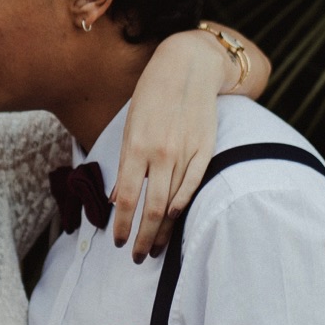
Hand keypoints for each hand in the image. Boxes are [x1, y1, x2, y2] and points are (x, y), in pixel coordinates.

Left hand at [113, 23, 270, 258]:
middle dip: (143, 238)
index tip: (119, 243)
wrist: (188, 67)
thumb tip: (119, 197)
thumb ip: (126, 163)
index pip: (128, 198)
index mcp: (136, 147)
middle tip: (138, 257)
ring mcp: (185, 152)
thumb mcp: (130, 125)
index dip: (123, 225)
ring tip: (157, 248)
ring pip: (173, 202)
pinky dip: (183, 204)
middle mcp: (161, 153)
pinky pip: (194, 185)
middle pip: (151, 208)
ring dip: (163, 229)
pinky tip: (174, 219)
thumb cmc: (152, 96)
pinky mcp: (205, 149)